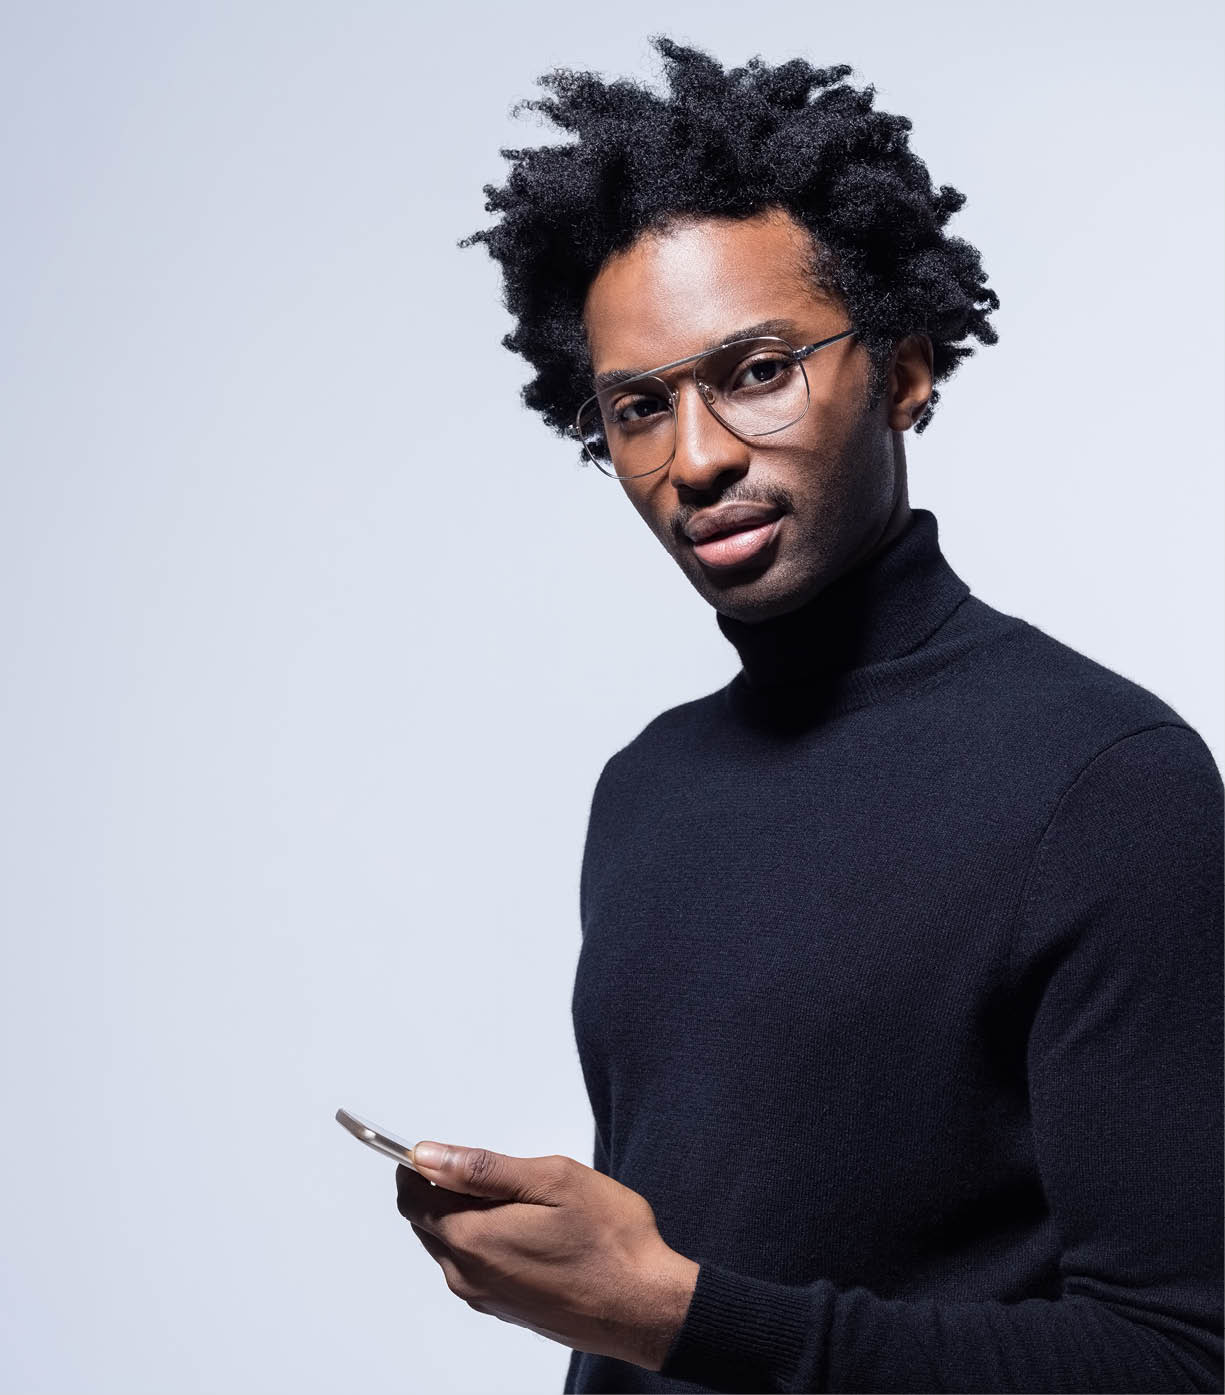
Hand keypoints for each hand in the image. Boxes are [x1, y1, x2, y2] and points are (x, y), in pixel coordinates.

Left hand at [395, 1141, 698, 1370]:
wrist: (645, 1307)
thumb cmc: (610, 1241)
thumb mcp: (551, 1180)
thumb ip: (482, 1168)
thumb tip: (429, 1156)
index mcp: (473, 1238)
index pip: (412, 1196)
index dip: (418, 1165)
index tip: (437, 1148)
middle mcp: (467, 1275)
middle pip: (426, 1221)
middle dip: (442, 1187)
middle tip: (492, 1169)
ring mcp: (484, 1297)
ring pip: (448, 1244)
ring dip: (464, 1214)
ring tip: (518, 1197)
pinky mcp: (503, 1309)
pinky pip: (471, 1266)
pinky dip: (482, 1239)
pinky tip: (525, 1228)